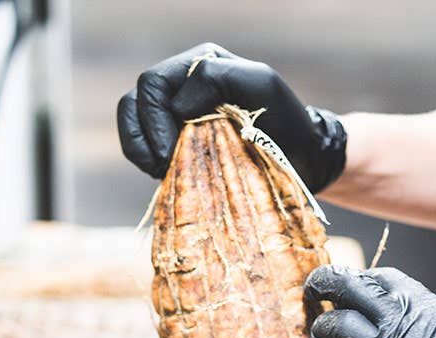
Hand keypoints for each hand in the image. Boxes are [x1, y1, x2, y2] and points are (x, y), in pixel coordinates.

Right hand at [117, 43, 346, 190]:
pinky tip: (168, 174)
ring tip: (163, 170)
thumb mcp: (262, 86)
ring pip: (132, 123)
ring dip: (141, 150)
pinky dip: (147, 162)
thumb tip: (178, 104)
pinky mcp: (178, 144)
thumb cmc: (287, 121)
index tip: (172, 152)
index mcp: (201, 66)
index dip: (155, 120)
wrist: (302, 159)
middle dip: (147, 137)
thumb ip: (218, 79)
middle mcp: (184, 86)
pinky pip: (143, 149)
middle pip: (136, 102)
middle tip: (167, 164)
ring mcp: (177, 116)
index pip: (153, 84)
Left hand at [305, 265, 435, 337]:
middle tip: (312, 295)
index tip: (347, 295)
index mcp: (430, 307)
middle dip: (322, 286)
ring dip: (322, 334)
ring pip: (333, 325)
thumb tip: (390, 320)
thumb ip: (423, 324)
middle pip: (346, 286)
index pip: (379, 278)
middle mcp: (406, 324)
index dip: (357, 283)